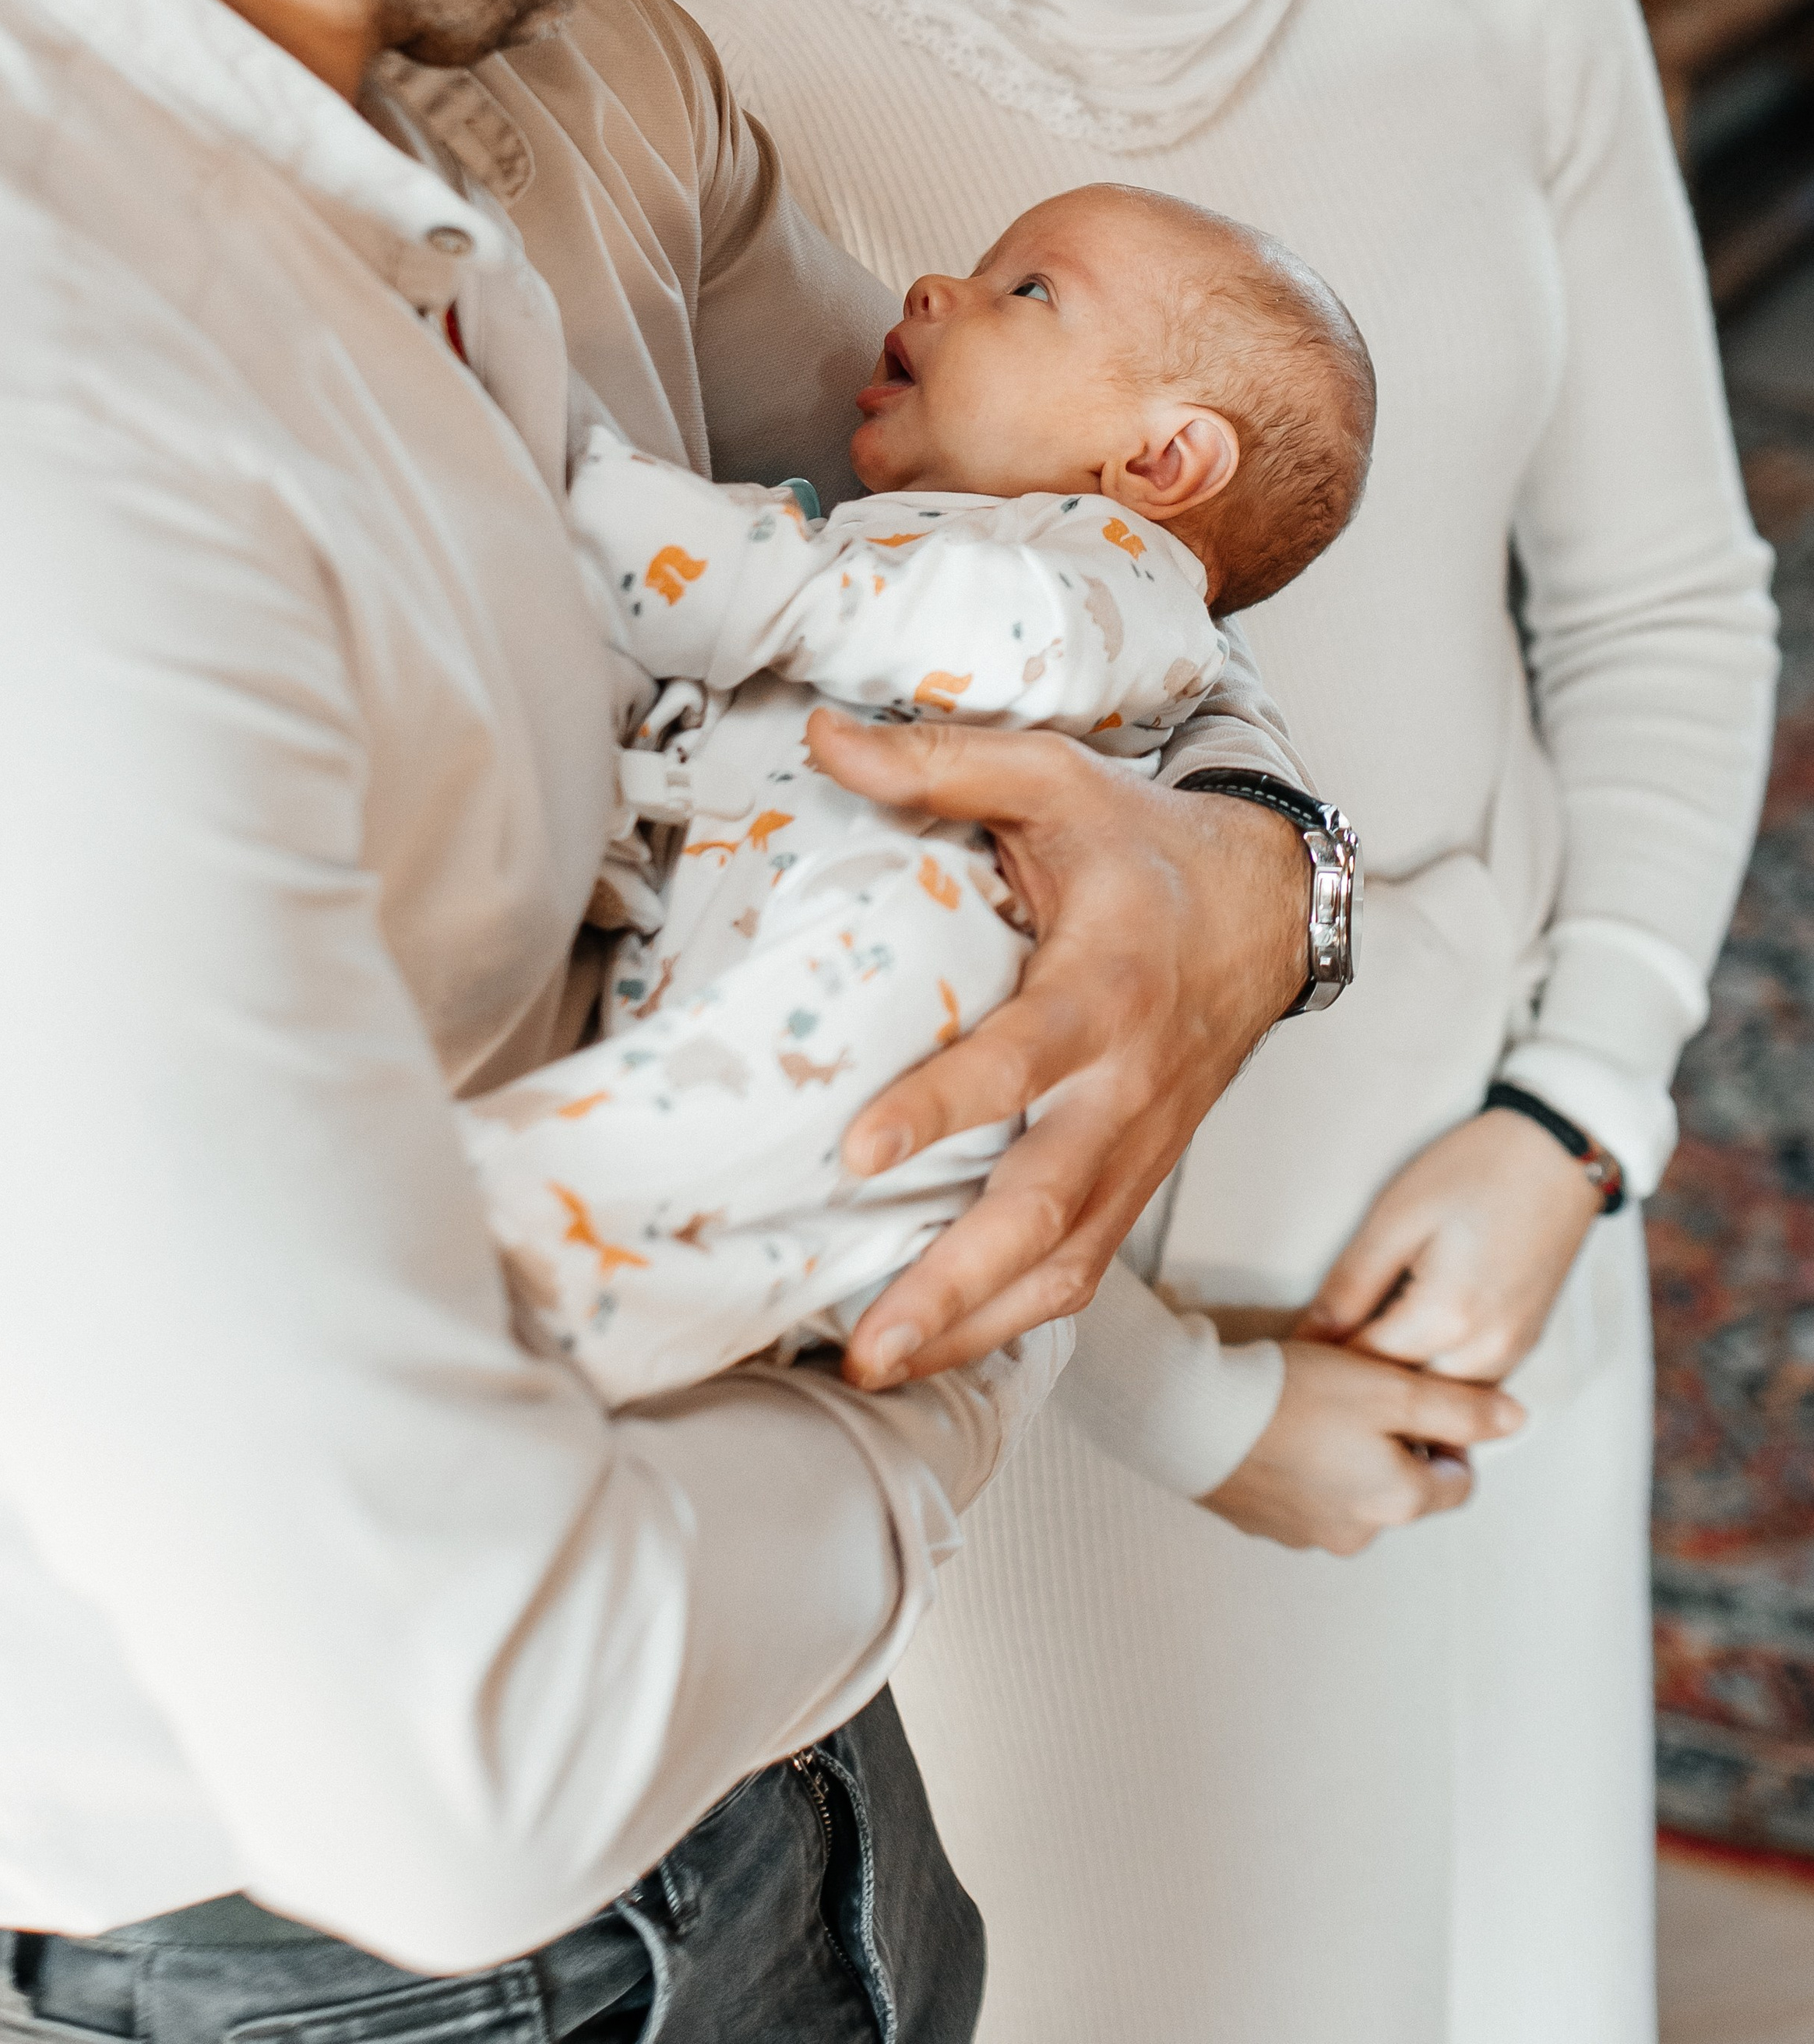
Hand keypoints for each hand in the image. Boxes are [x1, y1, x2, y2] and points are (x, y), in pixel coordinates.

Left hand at [803, 709, 1306, 1389]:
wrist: (1272, 906)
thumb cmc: (1146, 846)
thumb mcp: (1056, 777)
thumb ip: (942, 762)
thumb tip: (824, 734)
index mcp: (1105, 986)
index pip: (1022, 1061)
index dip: (943, 1107)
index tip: (860, 1151)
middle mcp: (1128, 1085)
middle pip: (1048, 1207)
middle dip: (957, 1281)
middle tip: (869, 1338)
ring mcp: (1140, 1145)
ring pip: (1066, 1261)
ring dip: (976, 1323)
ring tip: (878, 1362)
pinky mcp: (1139, 1177)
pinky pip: (1081, 1265)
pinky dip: (1013, 1316)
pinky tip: (938, 1343)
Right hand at [1200, 1339, 1523, 1553]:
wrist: (1190, 1416)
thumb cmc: (1292, 1395)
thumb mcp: (1386, 1386)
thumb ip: (1458, 1406)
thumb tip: (1518, 1421)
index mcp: (1398, 1502)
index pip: (1459, 1482)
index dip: (1447, 1435)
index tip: (1411, 1398)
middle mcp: (1359, 1533)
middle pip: (1403, 1489)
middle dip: (1392, 1447)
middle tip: (1358, 1396)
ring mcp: (1307, 1535)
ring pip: (1351, 1494)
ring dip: (1345, 1459)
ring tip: (1312, 1408)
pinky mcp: (1263, 1525)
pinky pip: (1303, 1497)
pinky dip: (1301, 1469)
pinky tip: (1278, 1429)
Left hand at [1302, 1110, 1600, 1382]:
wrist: (1559, 1153)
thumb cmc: (1475, 1169)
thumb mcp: (1397, 1217)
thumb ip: (1350, 1286)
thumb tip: (1310, 1336)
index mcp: (1447, 1318)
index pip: (1366, 1368)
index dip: (1323, 1362)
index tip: (1292, 1353)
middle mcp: (1486, 1351)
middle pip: (1403, 1394)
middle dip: (1359, 1380)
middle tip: (1320, 1351)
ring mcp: (1513, 1353)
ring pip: (1438, 1397)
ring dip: (1399, 1383)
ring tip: (1361, 1346)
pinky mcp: (1525, 1344)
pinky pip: (1469, 1382)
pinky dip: (1436, 1374)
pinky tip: (1409, 1344)